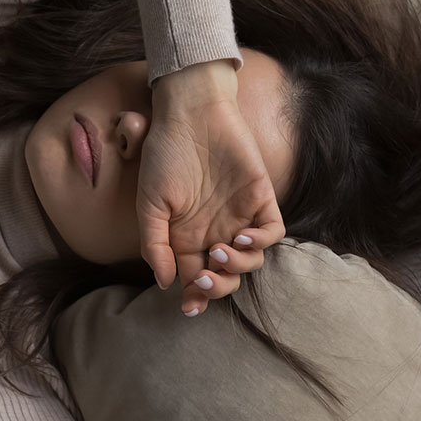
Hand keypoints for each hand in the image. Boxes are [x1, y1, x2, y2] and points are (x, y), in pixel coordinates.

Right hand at [140, 59, 285, 315]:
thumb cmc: (166, 154)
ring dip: (236, 266)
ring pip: (250, 260)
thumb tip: (164, 282)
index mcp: (187, 237)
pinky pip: (272, 232)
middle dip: (217, 287)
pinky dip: (260, 242)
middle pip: (225, 276)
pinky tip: (241, 237)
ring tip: (218, 251)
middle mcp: (215, 231)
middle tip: (203, 278)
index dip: (195, 297)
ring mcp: (240, 216)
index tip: (189, 306)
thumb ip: (154, 244)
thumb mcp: (148, 203)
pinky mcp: (261, 199)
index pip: (195, 278)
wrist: (190, 113)